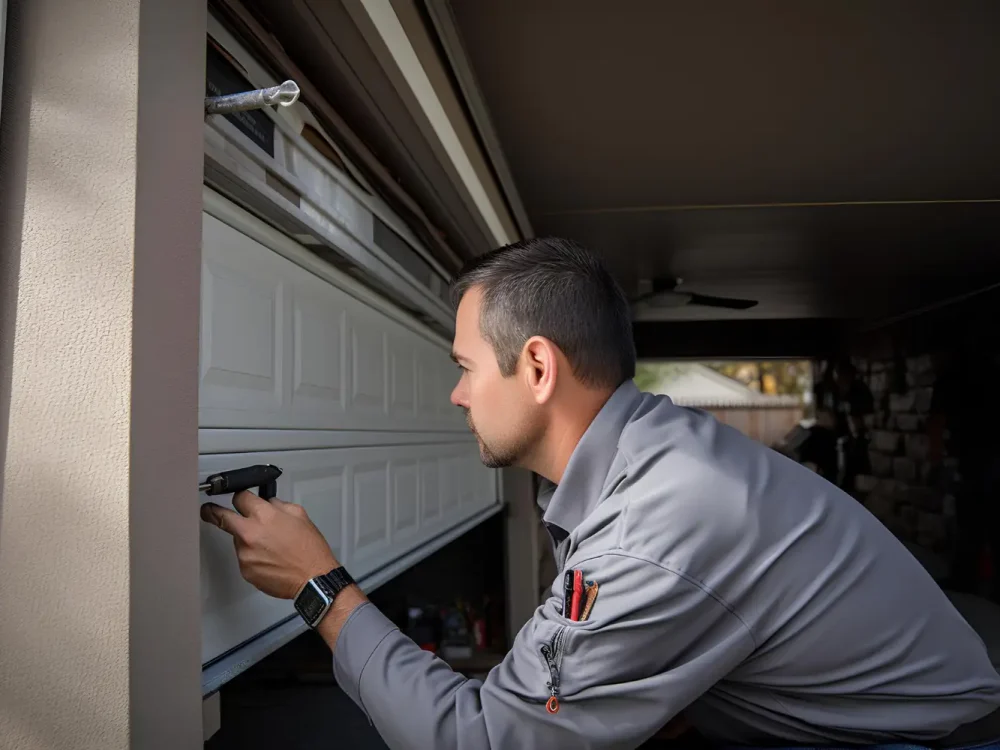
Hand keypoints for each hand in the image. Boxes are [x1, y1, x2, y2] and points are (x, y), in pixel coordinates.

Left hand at [201, 491, 338, 599]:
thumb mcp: (300, 515)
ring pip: (237, 540)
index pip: (240, 498)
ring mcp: (245, 553)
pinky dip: (253, 557)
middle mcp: (250, 533)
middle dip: (212, 512)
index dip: (240, 497)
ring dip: (248, 540)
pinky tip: (270, 559)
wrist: (313, 578)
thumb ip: (279, 505)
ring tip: (271, 548)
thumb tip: (268, 503)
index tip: (236, 499)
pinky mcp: (245, 570)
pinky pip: (244, 558)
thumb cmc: (309, 550)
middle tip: (208, 511)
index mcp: (264, 515)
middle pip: (221, 517)